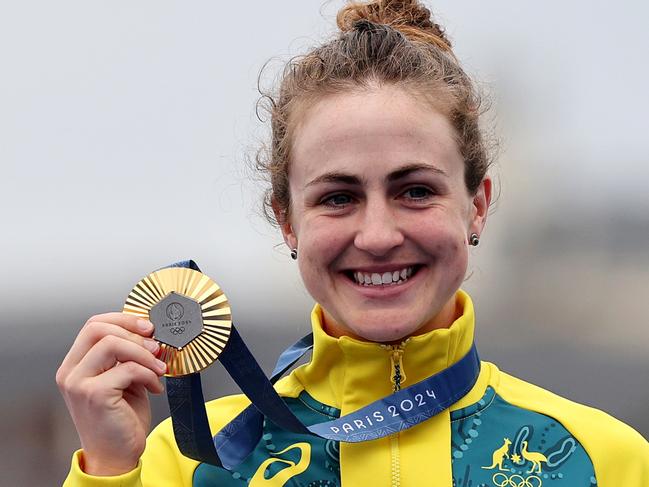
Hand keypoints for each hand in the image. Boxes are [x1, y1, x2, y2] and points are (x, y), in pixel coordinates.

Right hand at [56, 313, 166, 475]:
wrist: (116, 456)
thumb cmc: (121, 418)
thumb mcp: (124, 378)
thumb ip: (129, 355)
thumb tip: (151, 333)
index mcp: (75, 364)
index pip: (94, 325)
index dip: (124, 319)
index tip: (148, 327)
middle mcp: (70, 372)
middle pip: (99, 329)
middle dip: (134, 333)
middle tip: (157, 347)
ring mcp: (78, 383)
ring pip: (113, 344)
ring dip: (144, 354)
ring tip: (159, 368)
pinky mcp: (94, 395)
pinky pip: (128, 369)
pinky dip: (148, 374)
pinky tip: (155, 387)